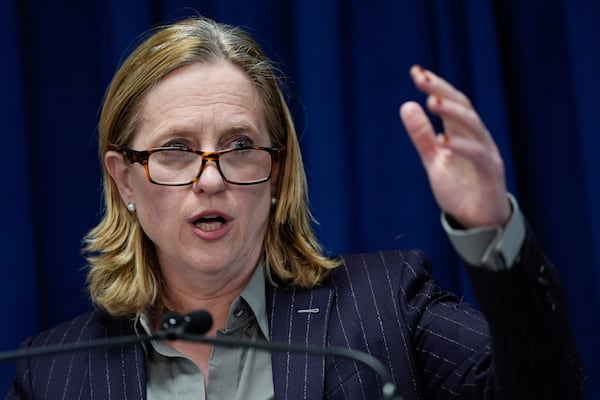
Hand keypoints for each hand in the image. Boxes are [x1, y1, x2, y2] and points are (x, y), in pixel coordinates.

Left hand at [399, 65, 510, 227]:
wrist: (478, 221)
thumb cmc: (459, 189)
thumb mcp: (434, 160)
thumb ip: (421, 135)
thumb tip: (406, 105)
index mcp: (463, 133)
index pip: (450, 102)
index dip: (435, 86)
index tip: (415, 72)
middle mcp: (477, 137)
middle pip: (463, 106)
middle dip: (442, 90)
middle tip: (421, 79)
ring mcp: (486, 152)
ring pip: (473, 124)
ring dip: (452, 112)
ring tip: (430, 102)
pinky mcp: (491, 171)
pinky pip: (477, 154)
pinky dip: (460, 146)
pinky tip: (442, 140)